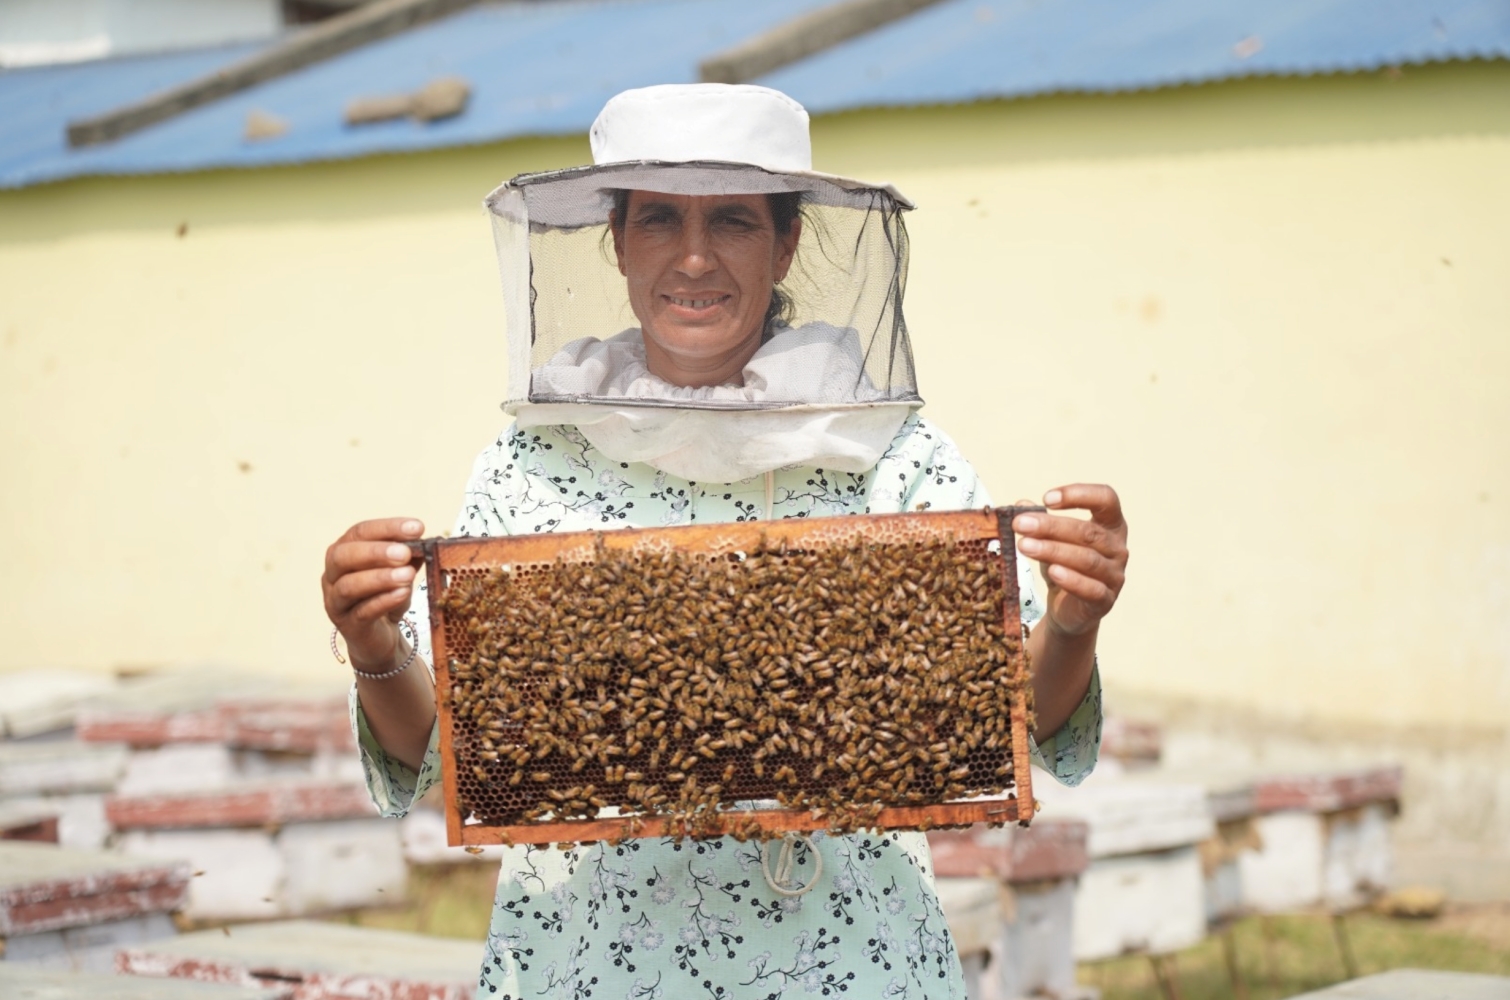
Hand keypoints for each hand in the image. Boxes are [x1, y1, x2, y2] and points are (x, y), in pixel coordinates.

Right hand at [322, 517, 424, 670]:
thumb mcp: (401, 572)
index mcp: (345, 551)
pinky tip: (402, 593)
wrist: (381, 636)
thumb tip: (424, 542)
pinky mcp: (347, 625)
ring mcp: (335, 601)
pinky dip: (383, 601)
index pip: (360, 532)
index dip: (387, 527)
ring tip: (408, 575)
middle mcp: (333, 574)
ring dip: (380, 578)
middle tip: (405, 553)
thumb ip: (409, 557)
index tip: (417, 527)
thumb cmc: (387, 597)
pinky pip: (362, 612)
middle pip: (343, 556)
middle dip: (376, 552)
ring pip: (348, 586)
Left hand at [1013, 485, 1126, 638]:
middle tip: (1020, 524)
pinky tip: (1052, 571)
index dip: (1079, 494)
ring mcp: (1115, 575)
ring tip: (1024, 546)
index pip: (1106, 499)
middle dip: (1051, 526)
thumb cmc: (1064, 566)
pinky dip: (1071, 580)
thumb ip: (1039, 521)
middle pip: (1088, 532)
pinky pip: (1091, 589)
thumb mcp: (1049, 540)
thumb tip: (1020, 505)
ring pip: (1087, 559)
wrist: (1068, 610)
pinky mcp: (1106, 600)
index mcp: (1110, 524)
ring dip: (1053, 551)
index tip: (1046, 498)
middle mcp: (1118, 547)